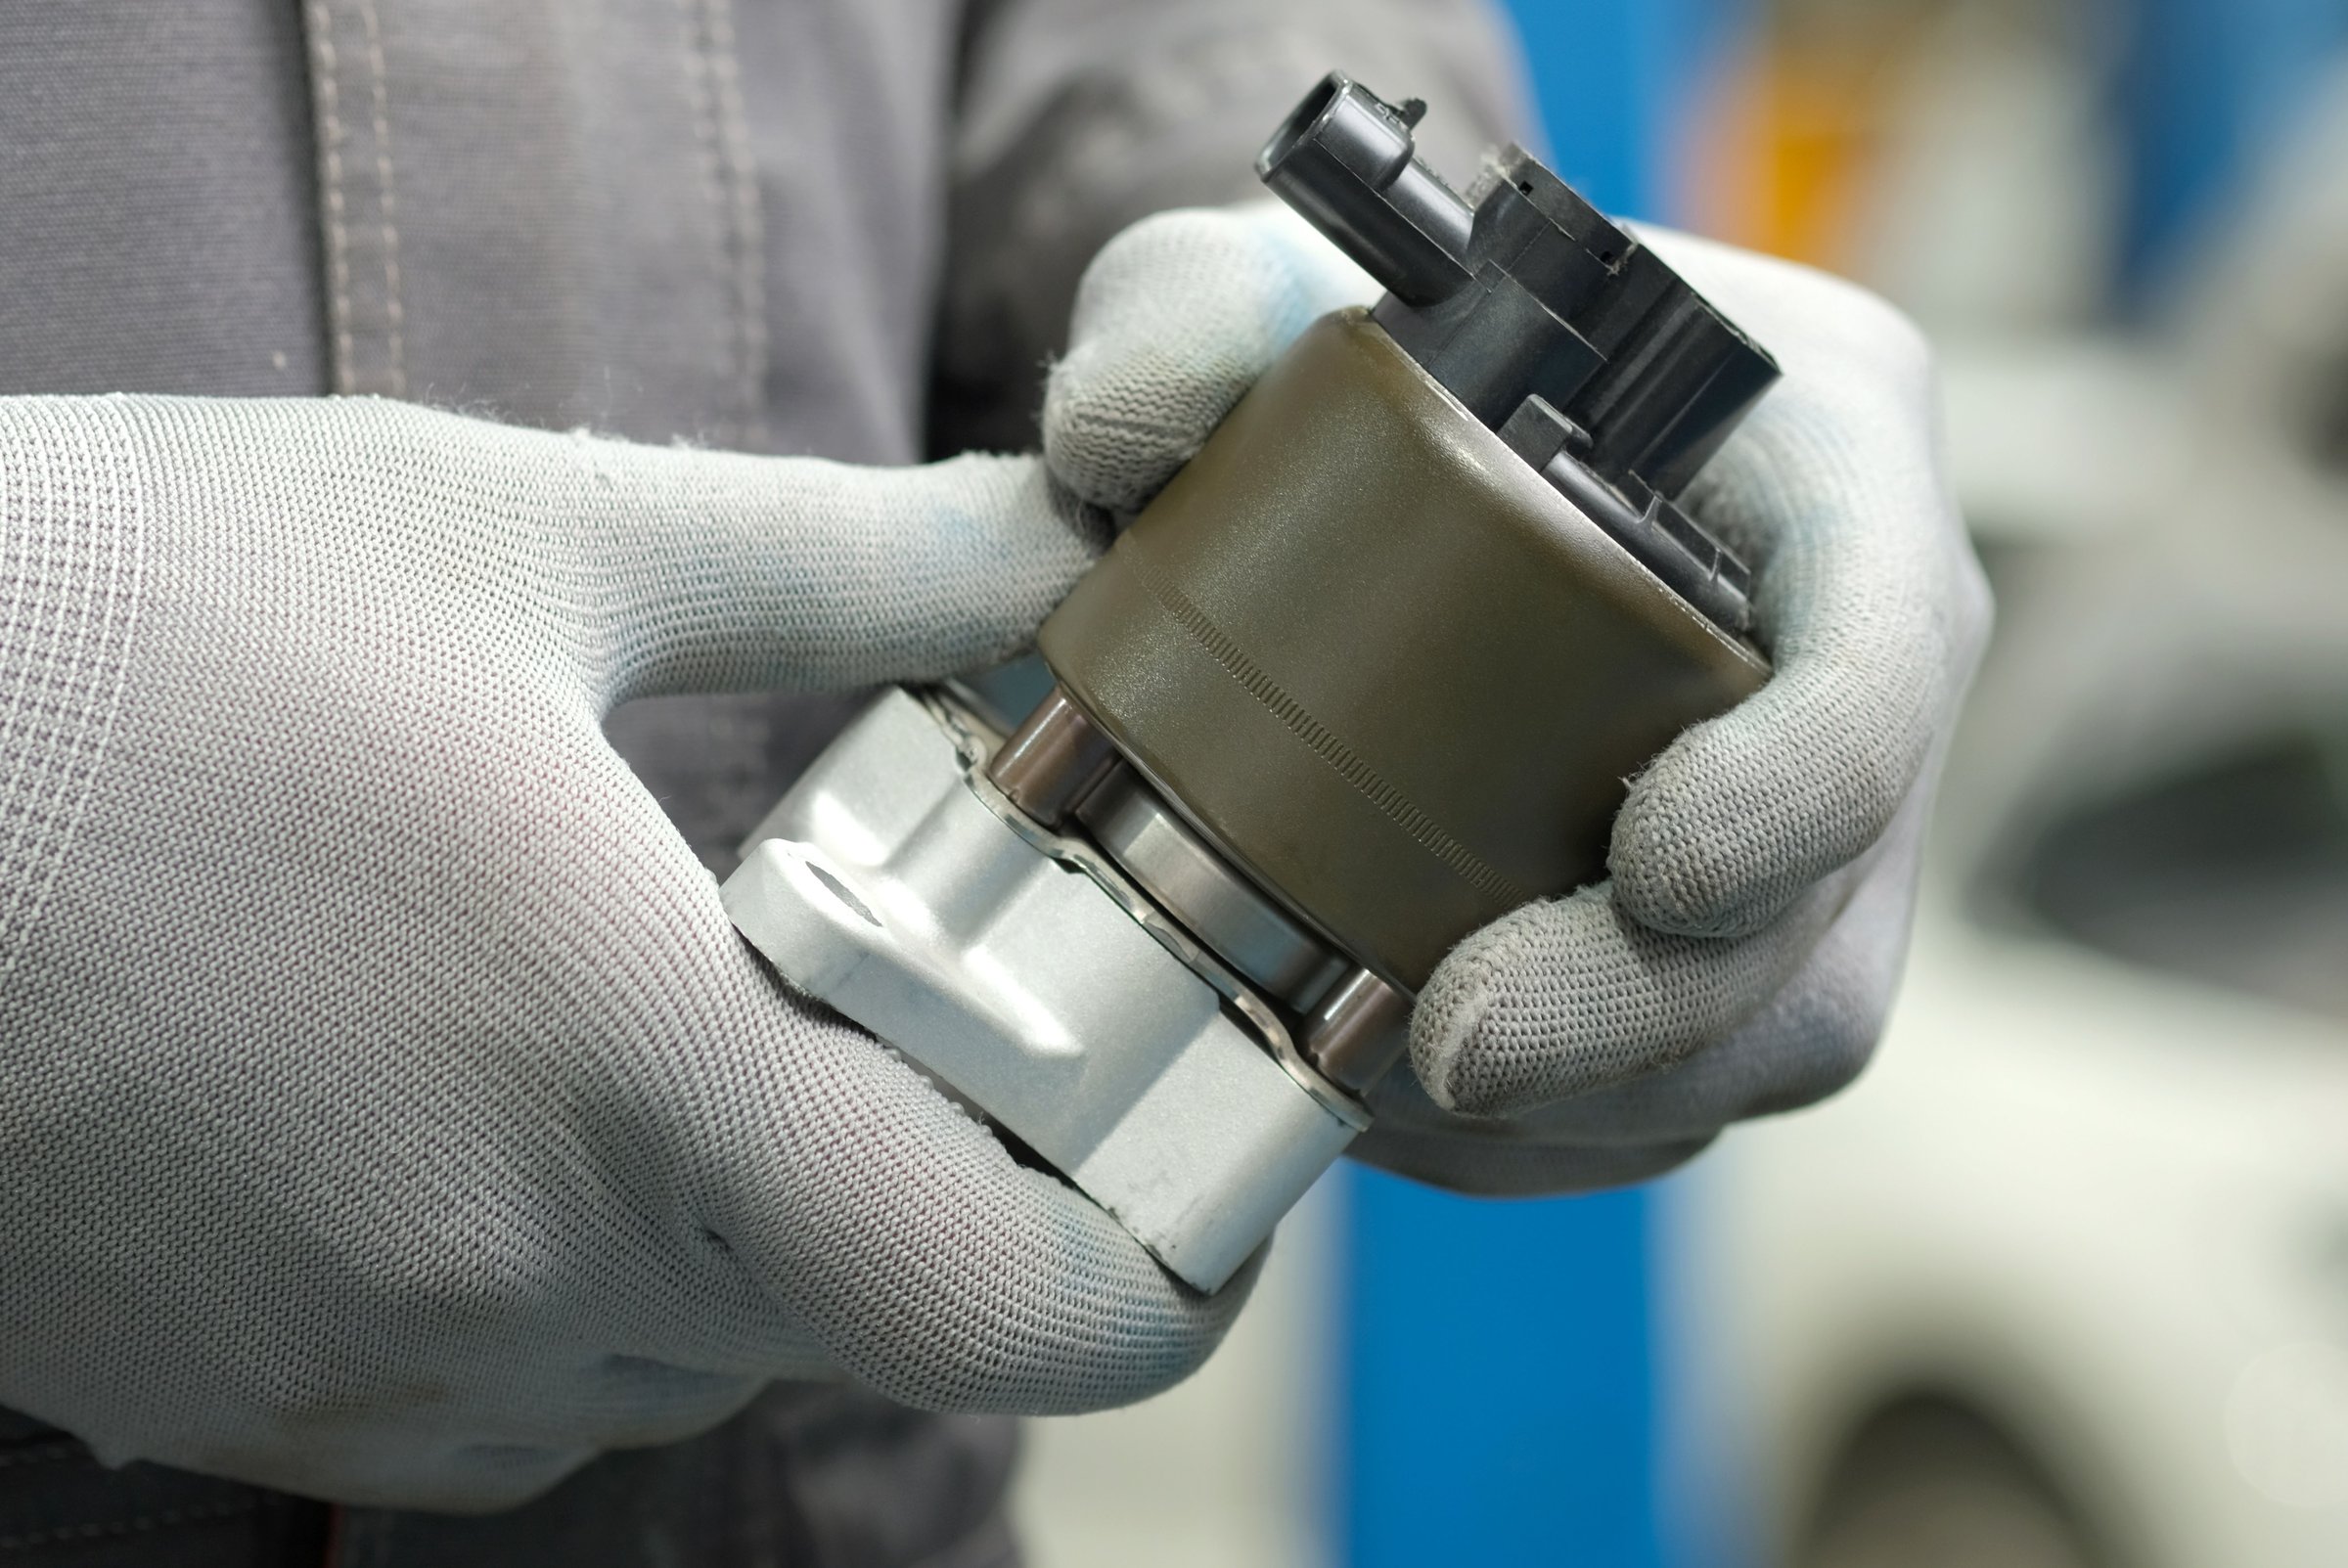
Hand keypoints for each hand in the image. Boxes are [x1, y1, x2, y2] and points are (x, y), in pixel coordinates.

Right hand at [0, 395, 1238, 1510]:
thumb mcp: (522, 540)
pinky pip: (506, 1387)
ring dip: (733, 1219)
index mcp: (629, 1079)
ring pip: (686, 1361)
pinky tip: (470, 1089)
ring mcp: (358, 1368)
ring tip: (640, 1007)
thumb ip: (848, 564)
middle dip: (915, 1170)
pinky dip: (564, 1268)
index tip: (1170, 1127)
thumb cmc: (123, 626)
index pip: (1015, 1306)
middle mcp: (511, 1280)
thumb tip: (1060, 541)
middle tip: (875, 990)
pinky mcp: (232, 1392)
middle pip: (865, 1315)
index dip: (1156, 1254)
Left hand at [1043, 207, 1990, 1193]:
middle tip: (1451, 1050)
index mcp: (1819, 456)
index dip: (1803, 789)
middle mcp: (1861, 655)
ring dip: (1583, 1098)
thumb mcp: (1259, 283)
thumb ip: (1178, 309)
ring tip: (1388, 1088)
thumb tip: (1115, 443)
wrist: (1426, 450)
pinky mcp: (1750, 934)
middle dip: (1642, 1016)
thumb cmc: (1376, 352)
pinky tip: (1402, 1105)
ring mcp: (1821, 817)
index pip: (1882, 650)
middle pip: (1826, 906)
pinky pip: (1690, 1084)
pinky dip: (1550, 1127)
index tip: (1653, 871)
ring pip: (1765, 1032)